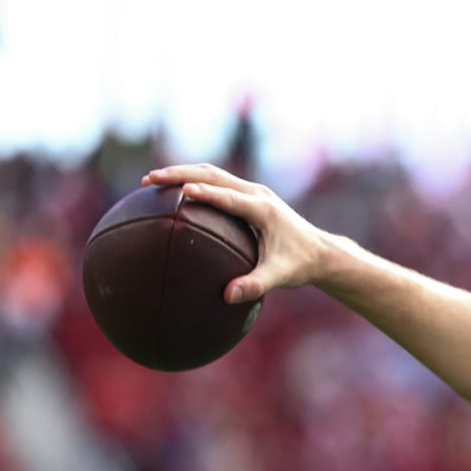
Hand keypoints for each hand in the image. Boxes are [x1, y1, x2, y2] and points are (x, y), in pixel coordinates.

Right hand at [142, 163, 327, 304]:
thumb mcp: (280, 278)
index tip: (182, 190)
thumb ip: (255, 286)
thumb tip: (228, 296)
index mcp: (263, 210)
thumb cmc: (299, 265)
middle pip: (213, 175)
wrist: (320, 252)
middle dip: (180, 174)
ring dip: (182, 173)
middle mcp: (257, 194)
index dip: (206, 193)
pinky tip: (172, 193)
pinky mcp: (249, 196)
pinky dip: (193, 182)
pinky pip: (217, 182)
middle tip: (149, 180)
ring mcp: (253, 192)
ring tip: (151, 181)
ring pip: (212, 174)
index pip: (229, 197)